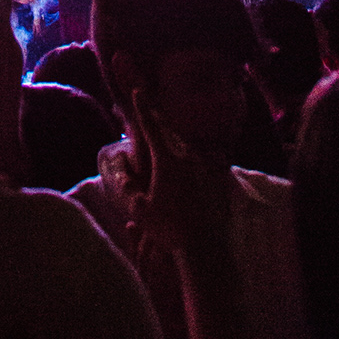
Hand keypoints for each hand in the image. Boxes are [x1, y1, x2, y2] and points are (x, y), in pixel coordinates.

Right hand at [126, 83, 232, 275]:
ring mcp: (204, 167)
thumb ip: (128, 186)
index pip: (151, 126)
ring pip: (187, 145)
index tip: (139, 91)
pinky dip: (195, 156)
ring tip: (168, 138)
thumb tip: (122, 165)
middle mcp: (187, 157)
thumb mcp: (140, 209)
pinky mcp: (216, 180)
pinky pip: (203, 160)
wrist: (204, 247)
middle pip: (170, 131)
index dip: (143, 108)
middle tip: (151, 109)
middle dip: (158, 120)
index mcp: (166, 159)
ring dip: (175, 140)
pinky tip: (196, 158)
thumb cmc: (168, 229)